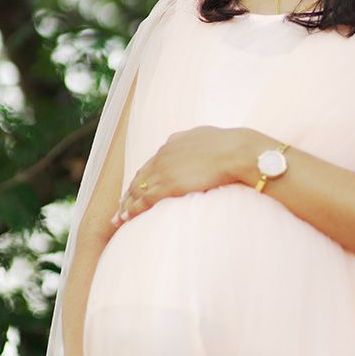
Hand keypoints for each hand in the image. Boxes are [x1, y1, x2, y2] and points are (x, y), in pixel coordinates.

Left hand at [112, 125, 253, 226]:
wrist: (236, 152)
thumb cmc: (231, 146)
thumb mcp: (208, 137)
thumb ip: (197, 142)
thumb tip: (197, 145)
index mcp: (173, 144)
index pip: (152, 164)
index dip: (142, 177)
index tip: (135, 187)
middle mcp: (164, 156)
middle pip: (140, 177)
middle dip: (128, 192)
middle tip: (120, 204)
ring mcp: (164, 171)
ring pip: (138, 190)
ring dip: (126, 204)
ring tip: (118, 217)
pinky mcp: (168, 185)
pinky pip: (144, 199)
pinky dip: (133, 209)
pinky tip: (126, 217)